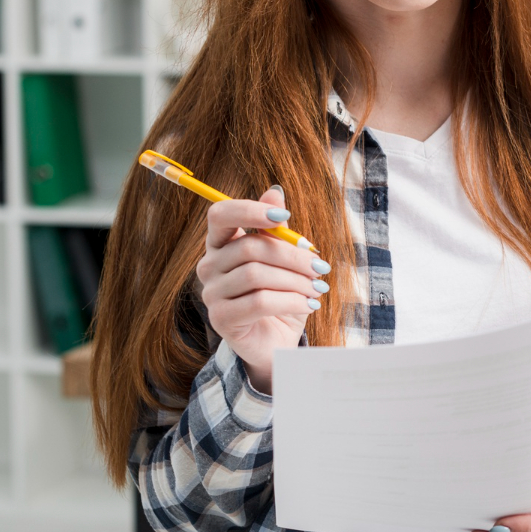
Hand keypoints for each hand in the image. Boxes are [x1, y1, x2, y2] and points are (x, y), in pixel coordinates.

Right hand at [196, 186, 329, 392]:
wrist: (276, 340)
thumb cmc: (280, 294)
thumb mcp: (284, 259)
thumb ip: (277, 229)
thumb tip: (275, 191)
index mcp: (222, 243)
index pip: (220, 214)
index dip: (250, 210)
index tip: (284, 216)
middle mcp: (209, 265)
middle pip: (250, 247)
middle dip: (293, 255)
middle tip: (321, 267)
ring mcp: (211, 293)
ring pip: (256, 275)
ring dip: (296, 280)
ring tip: (318, 288)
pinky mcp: (221, 319)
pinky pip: (259, 301)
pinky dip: (291, 300)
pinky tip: (309, 304)